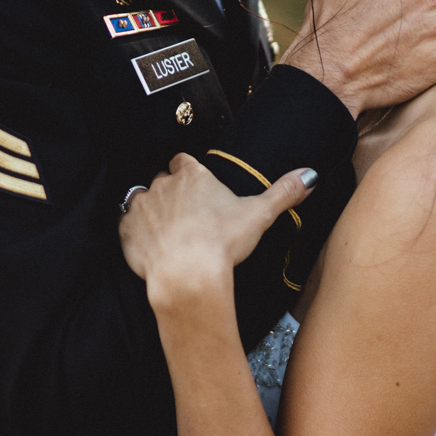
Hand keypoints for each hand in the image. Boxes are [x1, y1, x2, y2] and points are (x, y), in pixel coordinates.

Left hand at [120, 154, 315, 313]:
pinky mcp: (126, 230)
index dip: (187, 173)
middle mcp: (162, 184)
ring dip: (151, 212)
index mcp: (192, 175)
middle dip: (171, 194)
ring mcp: (141, 206)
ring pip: (142, 200)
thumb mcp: (259, 214)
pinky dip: (136, 234)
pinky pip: (127, 226)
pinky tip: (152, 248)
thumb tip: (310, 175)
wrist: (187, 274)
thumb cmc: (222, 242)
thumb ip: (284, 192)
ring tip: (168, 233)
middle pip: (162, 180)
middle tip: (187, 217)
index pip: (182, 161)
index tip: (196, 187)